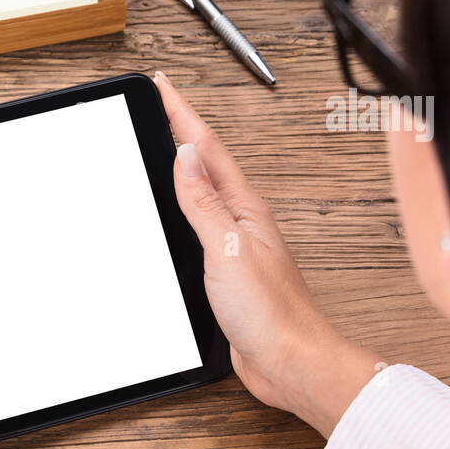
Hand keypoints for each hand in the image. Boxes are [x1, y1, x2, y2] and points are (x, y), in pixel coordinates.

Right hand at [156, 72, 381, 436]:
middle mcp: (240, 221)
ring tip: (163, 142)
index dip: (181, 114)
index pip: (206, 148)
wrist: (290, 362)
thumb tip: (184, 156)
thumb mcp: (228, 250)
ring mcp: (234, 245)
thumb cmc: (271, 313)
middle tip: (159, 103)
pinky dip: (182, 208)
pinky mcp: (226, 271)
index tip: (161, 85)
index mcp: (244, 208)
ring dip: (182, 166)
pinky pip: (199, 226)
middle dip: (180, 129)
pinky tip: (175, 210)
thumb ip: (203, 204)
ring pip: (202, 193)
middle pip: (204, 163)